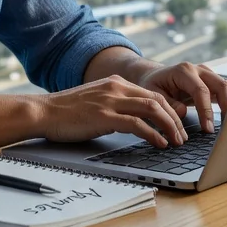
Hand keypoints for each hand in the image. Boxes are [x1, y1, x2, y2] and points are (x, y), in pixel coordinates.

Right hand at [39, 76, 187, 147]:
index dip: (170, 109)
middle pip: (158, 100)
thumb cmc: (66, 111)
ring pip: (152, 109)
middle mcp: (116, 88)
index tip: (177, 125)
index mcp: (116, 83)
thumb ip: (115, 104)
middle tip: (183, 135)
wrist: (43, 112)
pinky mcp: (104, 117)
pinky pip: (137, 124)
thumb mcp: (96, 100)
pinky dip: (153, 134)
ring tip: (177, 141)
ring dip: (169, 126)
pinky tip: (160, 143)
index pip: (152, 94)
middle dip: (175, 118)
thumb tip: (134, 121)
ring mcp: (110, 101)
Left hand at [134, 62, 226, 134]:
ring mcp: (208, 74)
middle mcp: (199, 70)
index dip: (206, 111)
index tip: (208, 129)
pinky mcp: (213, 82)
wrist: (155, 75)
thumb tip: (183, 112)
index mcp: (184, 71)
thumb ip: (167, 103)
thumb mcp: (153, 94)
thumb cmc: (153, 85)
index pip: (201, 91)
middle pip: (221, 85)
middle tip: (226, 128)